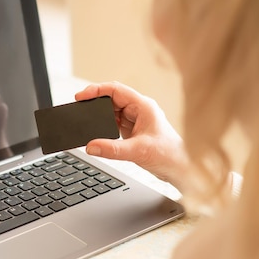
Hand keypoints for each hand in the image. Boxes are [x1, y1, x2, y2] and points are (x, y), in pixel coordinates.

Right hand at [75, 82, 189, 188]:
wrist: (179, 168)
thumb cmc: (168, 155)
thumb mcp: (137, 151)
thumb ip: (112, 149)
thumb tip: (91, 146)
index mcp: (143, 106)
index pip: (115, 90)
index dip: (96, 90)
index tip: (81, 96)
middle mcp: (139, 109)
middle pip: (111, 99)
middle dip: (95, 103)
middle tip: (79, 108)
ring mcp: (135, 119)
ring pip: (111, 111)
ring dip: (99, 115)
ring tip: (87, 121)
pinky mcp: (132, 130)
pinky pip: (114, 122)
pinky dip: (104, 125)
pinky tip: (98, 131)